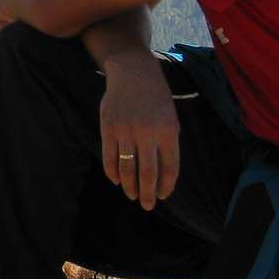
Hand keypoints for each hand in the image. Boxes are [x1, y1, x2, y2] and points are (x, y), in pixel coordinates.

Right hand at [97, 49, 179, 209]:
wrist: (133, 73)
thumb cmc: (156, 98)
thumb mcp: (170, 118)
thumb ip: (167, 143)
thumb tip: (162, 173)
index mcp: (168, 131)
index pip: (169, 167)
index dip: (166, 186)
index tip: (162, 196)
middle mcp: (147, 133)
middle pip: (147, 172)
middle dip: (147, 193)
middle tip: (146, 206)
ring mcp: (126, 130)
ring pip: (127, 167)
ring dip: (129, 185)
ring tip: (131, 195)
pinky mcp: (108, 127)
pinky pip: (109, 156)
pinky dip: (112, 172)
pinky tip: (116, 180)